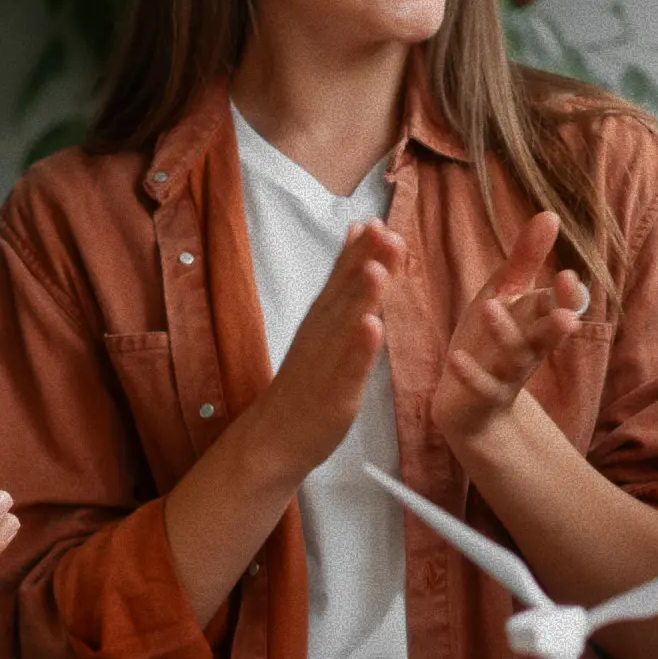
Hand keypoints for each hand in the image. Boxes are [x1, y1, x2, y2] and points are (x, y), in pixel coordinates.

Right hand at [254, 219, 403, 475]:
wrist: (273, 438)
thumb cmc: (305, 384)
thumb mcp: (323, 331)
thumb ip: (341, 290)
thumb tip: (357, 244)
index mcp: (322, 320)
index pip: (342, 278)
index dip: (360, 250)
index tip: (378, 221)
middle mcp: (321, 334)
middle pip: (345, 293)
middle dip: (365, 261)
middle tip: (384, 231)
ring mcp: (326, 363)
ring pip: (346, 324)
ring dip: (361, 295)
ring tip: (376, 267)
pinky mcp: (333, 393)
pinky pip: (348, 367)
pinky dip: (360, 347)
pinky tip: (372, 326)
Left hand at [432, 210, 586, 450]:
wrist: (473, 403)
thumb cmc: (490, 340)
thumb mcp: (505, 293)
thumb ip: (527, 258)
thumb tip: (552, 214)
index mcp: (536, 320)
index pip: (557, 305)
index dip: (565, 296)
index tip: (568, 277)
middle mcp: (529, 347)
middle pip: (546, 335)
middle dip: (555, 325)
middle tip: (567, 315)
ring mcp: (509, 373)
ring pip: (514, 357)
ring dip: (505, 334)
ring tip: (490, 307)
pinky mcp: (485, 396)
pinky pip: (481, 386)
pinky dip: (470, 374)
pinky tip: (456, 359)